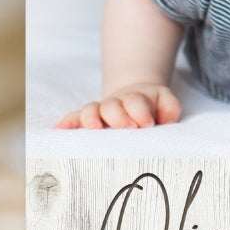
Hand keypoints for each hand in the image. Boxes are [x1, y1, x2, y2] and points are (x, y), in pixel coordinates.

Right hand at [56, 83, 181, 129]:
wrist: (136, 101)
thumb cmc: (154, 109)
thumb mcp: (166, 104)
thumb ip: (170, 108)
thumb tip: (166, 117)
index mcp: (136, 100)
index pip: (136, 103)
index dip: (140, 111)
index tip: (147, 123)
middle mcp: (115, 104)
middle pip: (112, 107)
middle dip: (117, 116)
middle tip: (127, 128)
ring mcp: (100, 111)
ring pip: (92, 111)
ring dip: (91, 118)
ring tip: (94, 127)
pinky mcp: (87, 119)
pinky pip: (75, 118)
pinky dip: (67, 123)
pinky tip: (59, 129)